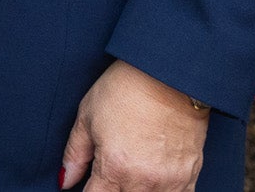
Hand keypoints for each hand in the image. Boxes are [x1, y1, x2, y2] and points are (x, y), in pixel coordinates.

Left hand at [61, 59, 208, 191]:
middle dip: (113, 190)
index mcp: (114, 167)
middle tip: (114, 170)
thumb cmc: (126, 88)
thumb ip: (75, 154)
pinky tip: (154, 179)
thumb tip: (65, 181)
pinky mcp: (189, 176)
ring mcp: (168, 181)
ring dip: (137, 191)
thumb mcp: (88, 115)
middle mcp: (142, 180)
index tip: (92, 183)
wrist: (169, 73)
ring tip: (133, 171)